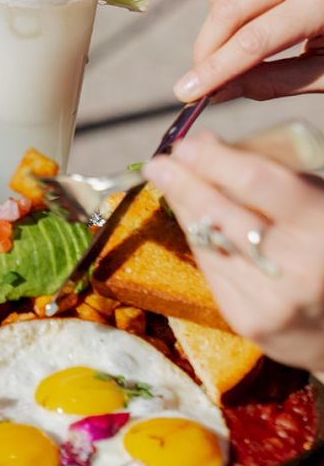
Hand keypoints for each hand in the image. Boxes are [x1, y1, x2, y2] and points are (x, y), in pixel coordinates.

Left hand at [143, 133, 323, 373]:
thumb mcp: (314, 200)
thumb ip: (267, 173)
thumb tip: (204, 144)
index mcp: (321, 223)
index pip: (254, 181)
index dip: (212, 160)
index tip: (183, 146)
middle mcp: (296, 265)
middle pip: (219, 213)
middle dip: (182, 184)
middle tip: (158, 164)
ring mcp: (270, 299)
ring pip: (207, 242)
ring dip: (184, 209)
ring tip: (169, 184)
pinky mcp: (249, 321)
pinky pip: (211, 269)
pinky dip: (200, 241)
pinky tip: (194, 223)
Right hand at [176, 0, 323, 102]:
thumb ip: (272, 82)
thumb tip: (217, 92)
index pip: (254, 40)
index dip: (215, 70)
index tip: (184, 93)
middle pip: (228, 12)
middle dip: (206, 50)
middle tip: (199, 79)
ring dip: (219, 25)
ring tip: (245, 39)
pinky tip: (258, 8)